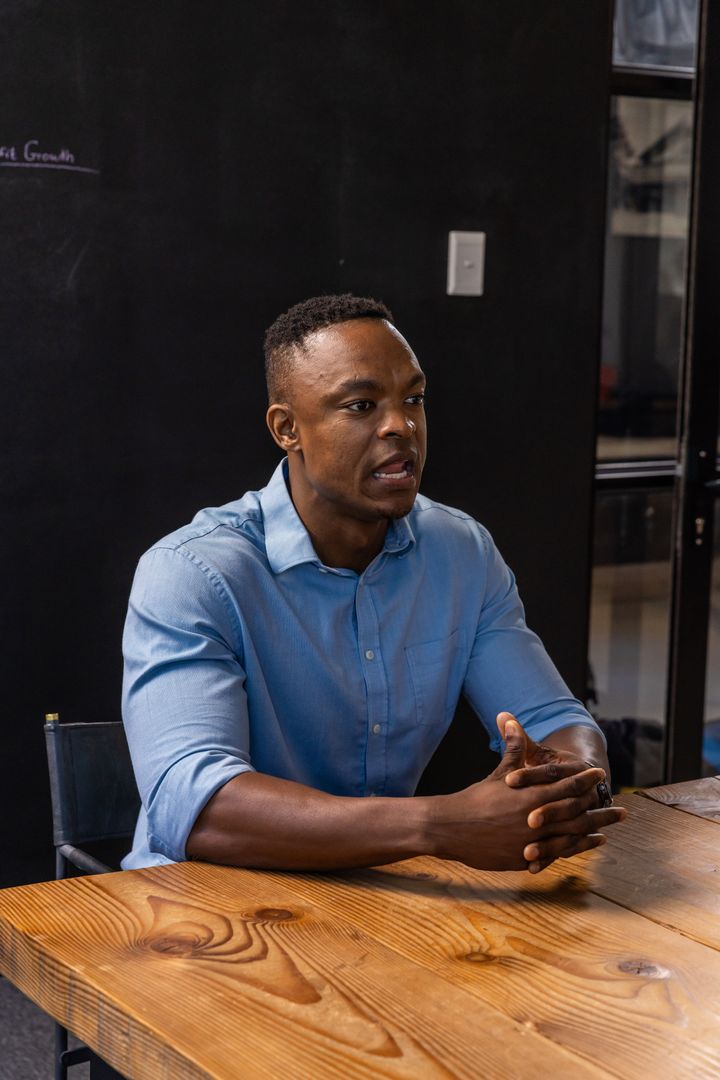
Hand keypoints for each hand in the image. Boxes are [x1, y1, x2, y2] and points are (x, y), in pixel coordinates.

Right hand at [428, 718, 616, 871]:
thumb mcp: (498, 773)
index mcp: (532, 795)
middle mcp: (536, 819)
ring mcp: (532, 841)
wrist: (452, 828)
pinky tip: (580, 850)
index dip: (586, 780)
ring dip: (591, 835)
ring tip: (607, 834)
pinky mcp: (524, 858)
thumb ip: (511, 748)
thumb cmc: (475, 798)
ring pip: (570, 838)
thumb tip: (510, 718)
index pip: (567, 786)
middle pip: (577, 815)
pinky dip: (570, 852)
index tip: (601, 776)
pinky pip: (554, 856)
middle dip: (601, 813)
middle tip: (621, 812)